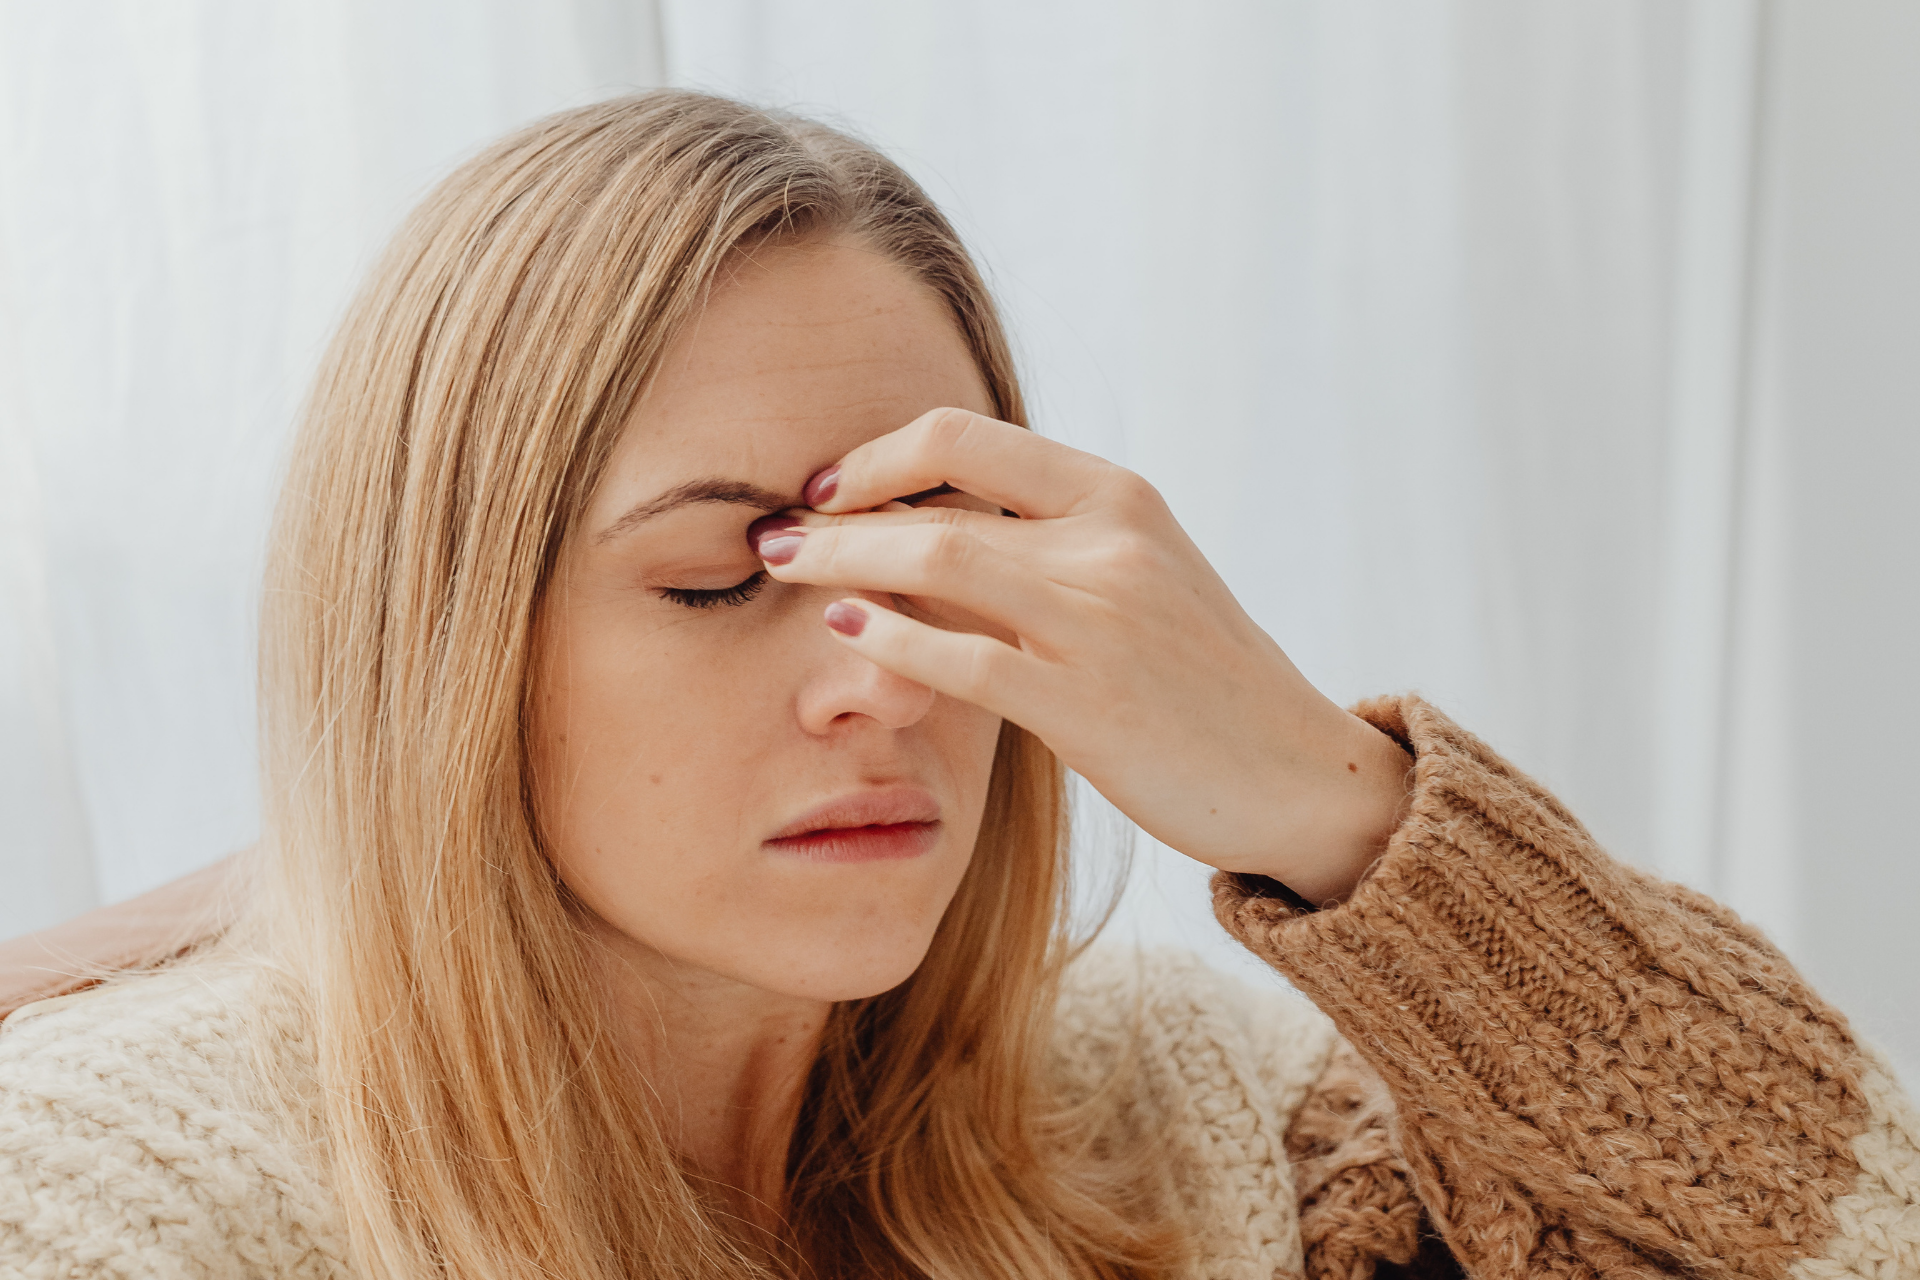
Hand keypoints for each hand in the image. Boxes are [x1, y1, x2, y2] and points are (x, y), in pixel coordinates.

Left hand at [755, 409, 1410, 904]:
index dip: (878, 454)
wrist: (1296, 772)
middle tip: (771, 531)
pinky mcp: (1088, 703)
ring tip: (781, 567)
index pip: (967, 436)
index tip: (827, 487)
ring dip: (842, 560)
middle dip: (836, 511)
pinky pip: (965, 656)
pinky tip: (847, 631)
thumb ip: (1048, 545)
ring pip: (939, 558)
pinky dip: (892, 637)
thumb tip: (926, 529)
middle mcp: (1109, 541)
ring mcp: (1100, 620)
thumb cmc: (1203, 680)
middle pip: (937, 495)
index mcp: (1118, 497)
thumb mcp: (1140, 578)